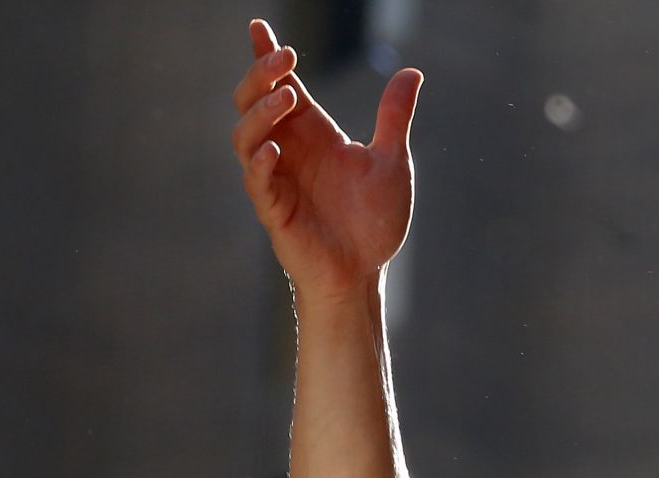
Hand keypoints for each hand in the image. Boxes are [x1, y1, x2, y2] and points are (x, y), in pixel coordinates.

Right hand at [231, 17, 422, 304]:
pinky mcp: (274, 209)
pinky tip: (276, 147)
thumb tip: (412, 72)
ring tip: (289, 95)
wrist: (365, 271)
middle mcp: (289, 150)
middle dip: (261, 75)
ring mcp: (277, 178)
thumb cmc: (374, 221)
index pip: (281, 86)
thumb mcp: (392, 161)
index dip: (266, 56)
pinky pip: (257, 179)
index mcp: (312, 134)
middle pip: (253, 101)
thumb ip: (394, 117)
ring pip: (246, 134)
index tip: (259, 26)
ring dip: (262, 111)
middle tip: (284, 58)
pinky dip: (262, 160)